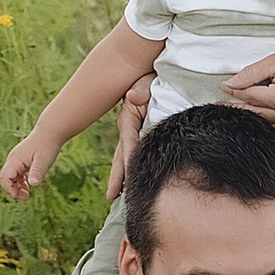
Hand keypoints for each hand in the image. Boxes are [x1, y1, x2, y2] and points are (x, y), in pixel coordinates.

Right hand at [0, 133, 48, 200]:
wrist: (50, 132)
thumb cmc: (47, 145)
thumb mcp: (43, 160)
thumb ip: (37, 172)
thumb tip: (33, 184)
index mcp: (15, 160)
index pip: (4, 178)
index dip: (10, 189)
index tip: (22, 196)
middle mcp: (13, 160)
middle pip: (5, 179)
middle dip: (12, 190)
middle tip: (26, 197)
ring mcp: (16, 160)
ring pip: (10, 177)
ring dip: (16, 187)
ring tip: (27, 194)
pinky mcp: (21, 161)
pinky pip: (15, 175)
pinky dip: (19, 182)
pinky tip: (28, 186)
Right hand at [104, 75, 152, 198]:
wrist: (162, 77)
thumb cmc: (153, 78)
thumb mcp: (146, 80)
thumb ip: (141, 89)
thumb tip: (133, 97)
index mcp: (129, 118)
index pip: (128, 141)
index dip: (129, 157)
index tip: (130, 174)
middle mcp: (129, 129)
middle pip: (122, 156)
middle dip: (118, 176)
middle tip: (112, 196)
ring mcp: (136, 135)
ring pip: (127, 159)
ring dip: (125, 178)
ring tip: (120, 197)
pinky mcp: (144, 137)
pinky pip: (140, 156)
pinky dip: (136, 170)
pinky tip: (138, 184)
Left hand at [224, 50, 274, 138]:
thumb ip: (251, 74)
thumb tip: (231, 84)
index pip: (249, 98)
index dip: (234, 91)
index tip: (224, 88)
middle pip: (255, 113)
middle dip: (241, 105)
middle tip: (228, 101)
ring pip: (267, 126)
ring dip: (255, 118)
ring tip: (246, 108)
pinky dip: (273, 129)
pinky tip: (266, 122)